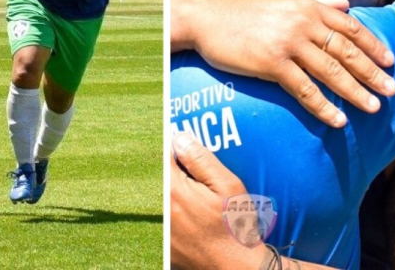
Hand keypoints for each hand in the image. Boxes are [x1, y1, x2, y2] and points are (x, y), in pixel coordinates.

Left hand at [170, 133, 267, 269]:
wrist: (235, 267)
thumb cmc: (235, 226)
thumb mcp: (227, 186)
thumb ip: (201, 160)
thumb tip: (180, 138)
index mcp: (174, 191)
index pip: (163, 156)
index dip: (172, 144)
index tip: (181, 138)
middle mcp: (161, 209)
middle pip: (158, 175)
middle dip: (172, 165)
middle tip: (190, 165)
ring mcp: (160, 229)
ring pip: (159, 196)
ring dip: (171, 187)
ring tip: (194, 190)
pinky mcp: (163, 243)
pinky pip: (162, 217)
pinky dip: (172, 209)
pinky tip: (192, 212)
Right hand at [173, 0, 394, 127]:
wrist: (208, 18)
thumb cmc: (246, 9)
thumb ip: (315, 2)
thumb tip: (345, 7)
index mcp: (308, 7)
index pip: (350, 28)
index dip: (373, 45)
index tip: (390, 61)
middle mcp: (303, 23)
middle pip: (346, 51)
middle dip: (372, 72)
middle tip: (393, 89)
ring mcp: (288, 44)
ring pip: (330, 72)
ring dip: (355, 92)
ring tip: (374, 106)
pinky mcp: (272, 64)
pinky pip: (304, 89)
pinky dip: (323, 106)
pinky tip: (338, 119)